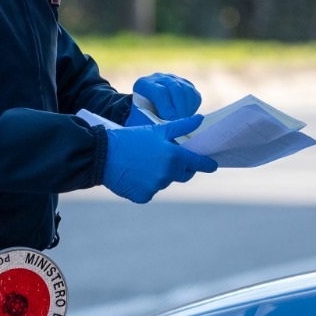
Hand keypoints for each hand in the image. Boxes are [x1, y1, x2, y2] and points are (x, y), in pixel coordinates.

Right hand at [103, 115, 217, 203]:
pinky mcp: (143, 196)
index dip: (206, 164)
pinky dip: (147, 184)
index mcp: (174, 157)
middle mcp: (167, 175)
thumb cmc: (131, 138)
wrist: (102, 155)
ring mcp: (155, 187)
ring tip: (145, 162)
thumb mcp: (157, 130)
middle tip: (170, 158)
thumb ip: (182, 126)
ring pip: (165, 182)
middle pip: (183, 174)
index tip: (212, 165)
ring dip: (161, 174)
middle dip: (181, 167)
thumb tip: (200, 120)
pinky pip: (151, 191)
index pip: (198, 163)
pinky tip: (136, 173)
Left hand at [132, 72, 201, 119]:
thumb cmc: (142, 119)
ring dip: (188, 109)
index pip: (160, 92)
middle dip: (180, 109)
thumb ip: (153, 123)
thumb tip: (169, 128)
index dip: (167, 108)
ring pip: (188, 91)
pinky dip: (193, 108)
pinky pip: (195, 96)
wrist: (147, 113)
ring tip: (184, 122)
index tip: (172, 122)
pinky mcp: (186, 85)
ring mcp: (174, 80)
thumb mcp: (142, 120)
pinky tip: (186, 117)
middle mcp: (159, 78)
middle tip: (181, 124)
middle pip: (176, 89)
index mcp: (144, 84)